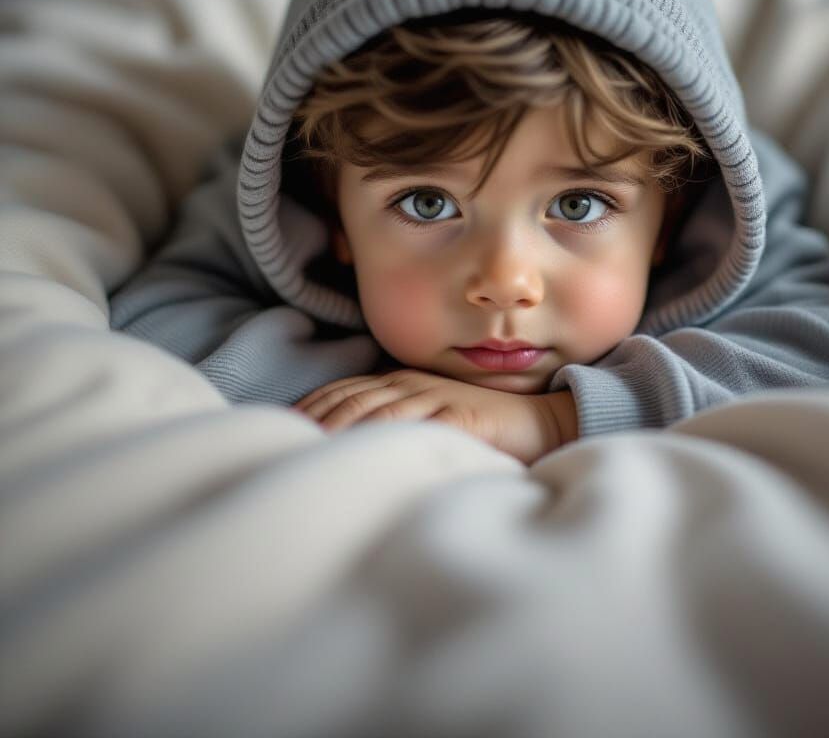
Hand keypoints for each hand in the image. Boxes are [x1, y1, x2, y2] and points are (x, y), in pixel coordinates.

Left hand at [292, 369, 575, 464]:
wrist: (538, 420)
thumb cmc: (479, 427)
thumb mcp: (429, 417)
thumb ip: (392, 423)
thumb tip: (344, 450)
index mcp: (399, 383)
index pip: (343, 391)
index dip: (310, 408)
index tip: (280, 432)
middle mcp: (411, 385)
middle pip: (352, 399)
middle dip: (316, 422)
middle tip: (283, 448)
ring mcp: (436, 398)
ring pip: (379, 410)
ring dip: (343, 430)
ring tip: (314, 455)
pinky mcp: (461, 417)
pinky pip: (421, 425)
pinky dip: (391, 438)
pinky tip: (369, 455)